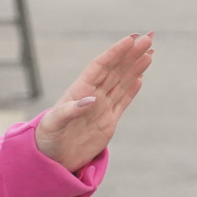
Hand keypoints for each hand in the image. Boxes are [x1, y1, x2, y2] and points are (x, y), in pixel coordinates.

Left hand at [35, 33, 154, 172]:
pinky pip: (123, 100)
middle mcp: (92, 96)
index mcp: (78, 91)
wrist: (51, 159)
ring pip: (122, 82)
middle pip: (115, 70)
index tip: (131, 40)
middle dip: (131, 53)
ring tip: (150, 52)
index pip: (100, 67)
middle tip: (149, 38)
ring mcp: (101, 108)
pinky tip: (140, 77)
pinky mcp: (108, 122)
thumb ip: (70, 111)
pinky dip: (132, 89)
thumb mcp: (53, 124)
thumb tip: (90, 99)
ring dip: (135, 67)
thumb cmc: (46, 139)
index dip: (115, 53)